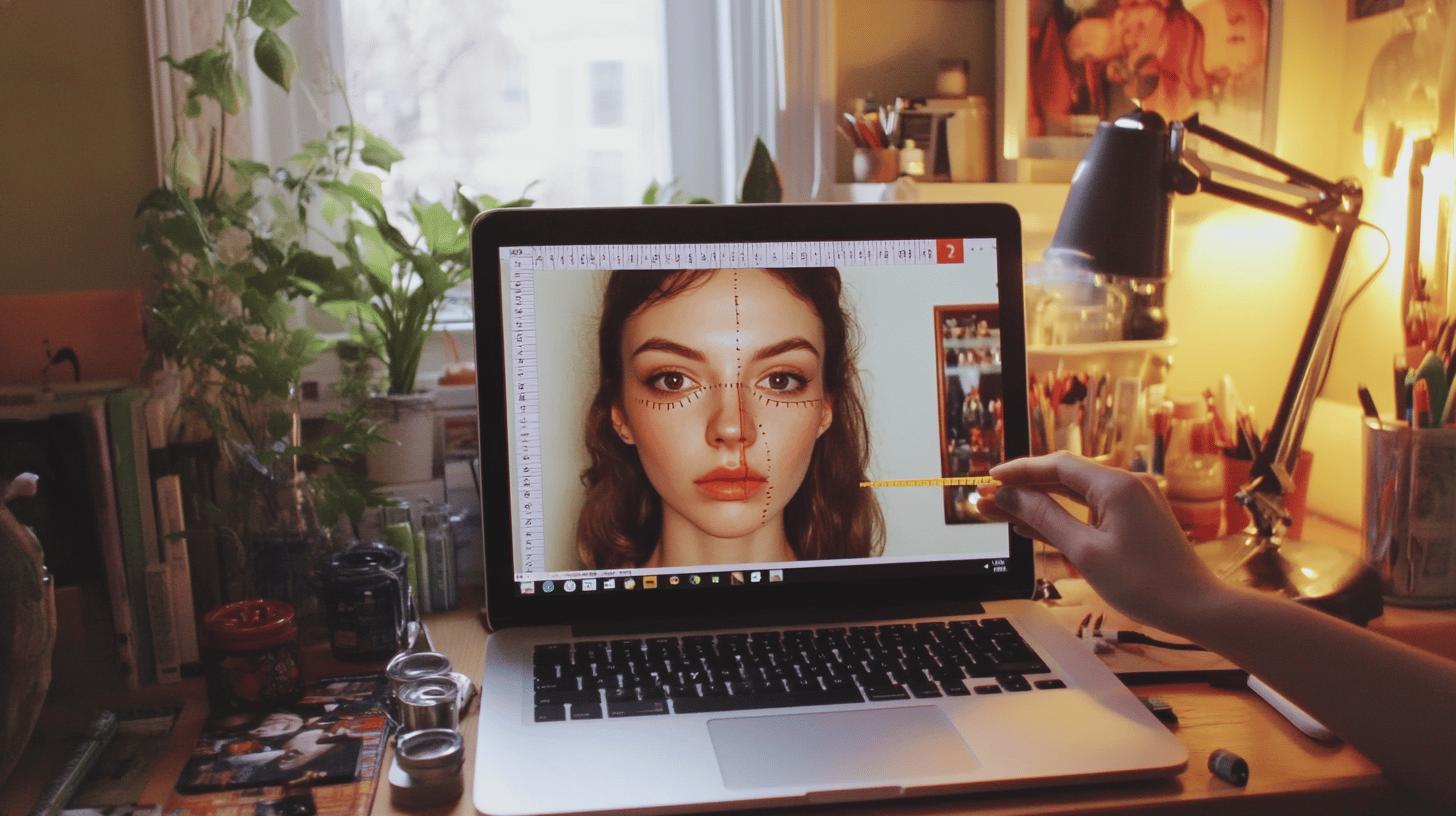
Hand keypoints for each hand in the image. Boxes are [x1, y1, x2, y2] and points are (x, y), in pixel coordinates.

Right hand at [987, 453, 1227, 634]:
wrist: (1196, 607)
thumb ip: (1043, 518)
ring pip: (1075, 493)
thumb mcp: (1084, 552)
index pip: (1056, 465)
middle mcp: (1127, 484)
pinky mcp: (1136, 517)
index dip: (1019, 471)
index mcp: (1116, 485)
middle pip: (1063, 476)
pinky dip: (1063, 515)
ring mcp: (1134, 500)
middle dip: (1024, 488)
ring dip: (1039, 502)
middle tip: (987, 499)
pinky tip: (1035, 525)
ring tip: (1002, 513)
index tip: (990, 480)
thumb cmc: (1145, 584)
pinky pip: (1091, 508)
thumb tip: (1009, 497)